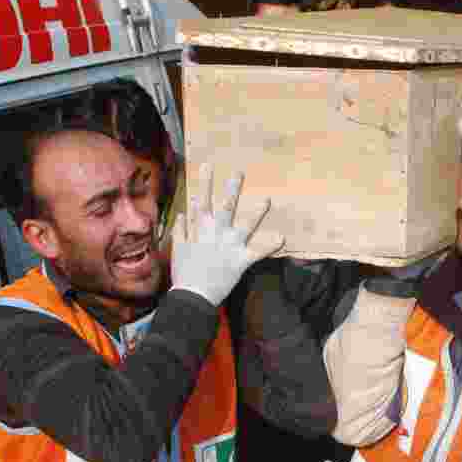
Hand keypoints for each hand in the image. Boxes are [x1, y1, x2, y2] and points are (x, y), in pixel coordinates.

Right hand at [170, 163, 284, 304]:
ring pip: (245, 225)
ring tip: (268, 199)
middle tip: (239, 172)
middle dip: (232, 189)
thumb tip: (183, 212)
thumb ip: (181, 228)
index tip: (208, 165)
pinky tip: (282, 238)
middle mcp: (217, 234)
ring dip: (257, 212)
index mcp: (201, 229)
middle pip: (226, 207)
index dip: (205, 182)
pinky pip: (258, 252)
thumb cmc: (184, 272)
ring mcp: (230, 246)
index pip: (202, 201)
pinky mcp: (241, 260)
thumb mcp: (178, 248)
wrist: (193, 296)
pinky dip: (270, 246)